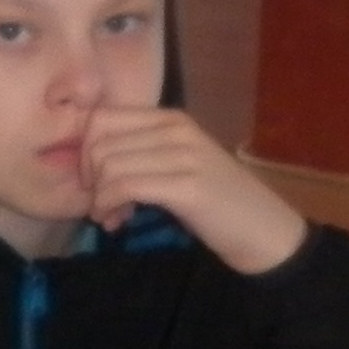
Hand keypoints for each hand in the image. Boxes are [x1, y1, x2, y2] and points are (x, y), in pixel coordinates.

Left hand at [79, 105, 306, 273]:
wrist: (263, 230)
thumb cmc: (216, 201)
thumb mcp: (176, 165)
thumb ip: (140, 155)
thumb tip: (90, 162)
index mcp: (171, 119)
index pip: (102, 118)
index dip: (85, 151)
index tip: (92, 181)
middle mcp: (176, 129)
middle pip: (99, 142)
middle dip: (89, 179)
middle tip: (101, 206)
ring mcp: (183, 155)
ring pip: (109, 166)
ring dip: (99, 198)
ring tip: (111, 217)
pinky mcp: (187, 186)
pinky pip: (125, 186)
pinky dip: (110, 206)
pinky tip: (117, 222)